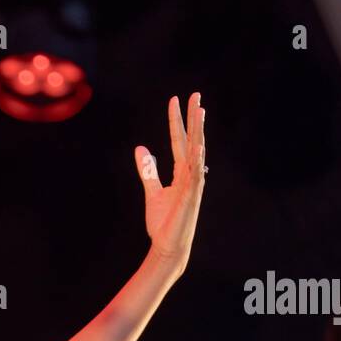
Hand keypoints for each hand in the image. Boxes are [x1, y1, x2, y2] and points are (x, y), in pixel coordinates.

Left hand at [134, 92, 205, 272]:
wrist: (166, 246)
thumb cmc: (163, 223)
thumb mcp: (152, 192)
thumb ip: (148, 171)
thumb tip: (141, 149)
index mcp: (181, 173)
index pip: (180, 141)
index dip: (176, 121)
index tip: (175, 101)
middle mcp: (190, 174)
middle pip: (192, 140)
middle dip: (192, 118)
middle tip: (194, 95)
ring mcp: (193, 184)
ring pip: (197, 152)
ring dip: (198, 132)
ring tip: (199, 111)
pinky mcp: (191, 197)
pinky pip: (196, 174)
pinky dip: (197, 159)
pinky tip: (198, 144)